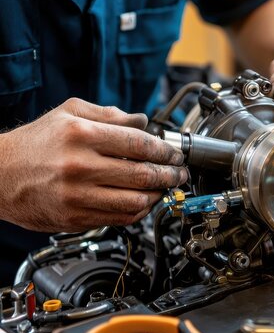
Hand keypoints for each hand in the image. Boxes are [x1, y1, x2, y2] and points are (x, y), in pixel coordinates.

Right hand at [0, 98, 187, 231]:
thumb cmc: (35, 142)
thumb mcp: (69, 113)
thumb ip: (109, 114)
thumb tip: (142, 121)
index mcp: (80, 134)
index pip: (138, 144)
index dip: (165, 150)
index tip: (176, 154)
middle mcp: (79, 166)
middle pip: (142, 174)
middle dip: (170, 174)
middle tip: (179, 173)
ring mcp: (77, 195)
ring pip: (135, 201)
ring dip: (157, 196)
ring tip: (164, 188)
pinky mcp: (74, 218)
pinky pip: (119, 219)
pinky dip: (138, 212)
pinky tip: (144, 202)